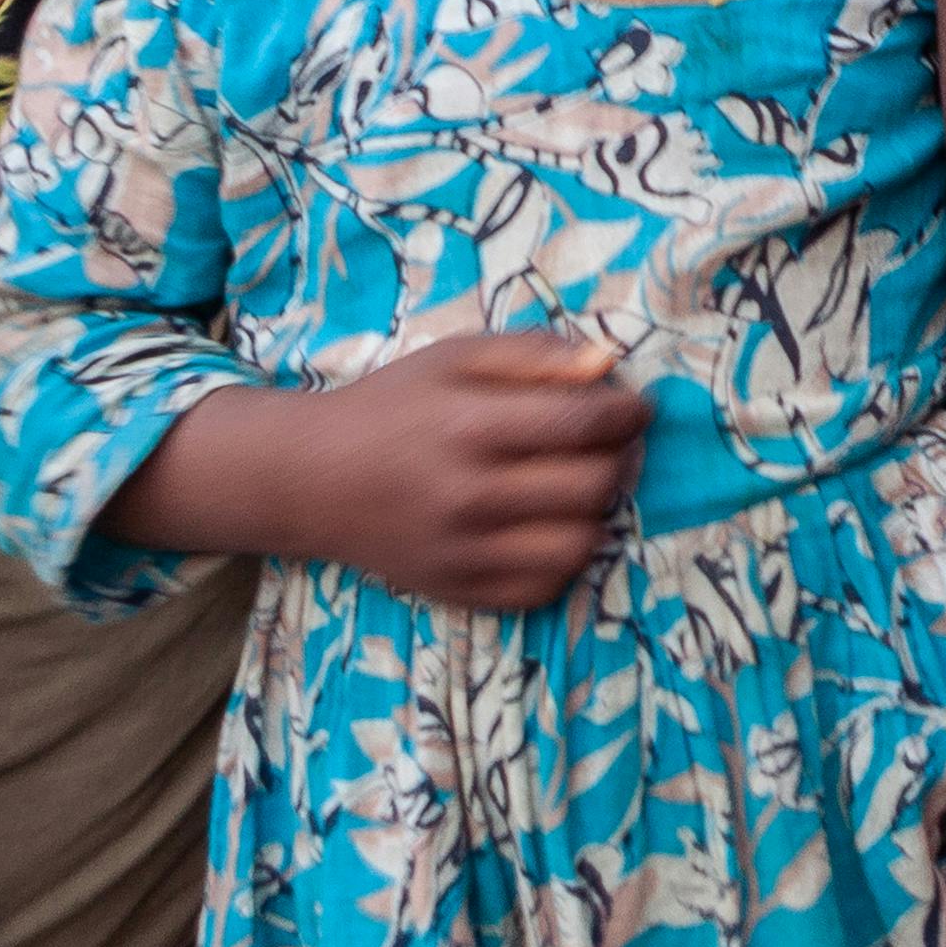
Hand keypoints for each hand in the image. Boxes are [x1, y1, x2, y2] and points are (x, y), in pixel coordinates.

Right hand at [299, 332, 649, 611]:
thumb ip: (535, 355)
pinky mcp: (458, 590)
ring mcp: (464, 551)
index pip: (585, 424)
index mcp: (470, 426)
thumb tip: (609, 366)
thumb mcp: (455, 357)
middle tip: (617, 444)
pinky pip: (544, 587)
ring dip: (600, 512)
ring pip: (580, 544)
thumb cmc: (391, 406)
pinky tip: (551, 525)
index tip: (635, 406)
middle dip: (622, 459)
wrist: (310, 478)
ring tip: (584, 484)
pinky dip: (565, 558)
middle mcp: (469, 495)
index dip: (628, 412)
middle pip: (593, 486)